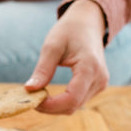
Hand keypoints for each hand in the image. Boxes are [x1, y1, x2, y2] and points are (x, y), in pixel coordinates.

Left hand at [25, 0, 109, 114]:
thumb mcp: (52, 46)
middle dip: (49, 107)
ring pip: (74, 106)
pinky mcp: (97, 85)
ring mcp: (101, 83)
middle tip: (30, 99)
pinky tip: (48, 95)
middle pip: (72, 106)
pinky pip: (78, 101)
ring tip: (37, 95)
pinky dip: (61, 102)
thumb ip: (42, 70)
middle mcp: (100, 79)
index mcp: (90, 67)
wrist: (88, 22)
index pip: (71, 98)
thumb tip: (29, 89)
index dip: (50, 105)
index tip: (32, 101)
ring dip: (54, 106)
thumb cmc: (69, 30)